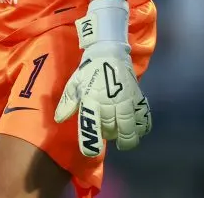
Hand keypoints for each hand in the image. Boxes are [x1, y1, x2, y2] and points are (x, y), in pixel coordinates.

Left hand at [54, 0, 152, 156]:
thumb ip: (67, 102)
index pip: (90, 125)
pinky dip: (142, 127)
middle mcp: (109, 102)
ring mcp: (126, 100)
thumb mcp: (74, 84)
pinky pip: (144, 118)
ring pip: (130, 128)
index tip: (90, 152)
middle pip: (111, 130)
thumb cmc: (88, 70)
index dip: (90, 142)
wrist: (108, 51)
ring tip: (123, 142)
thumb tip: (60, 119)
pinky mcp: (138, 97)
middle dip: (108, 136)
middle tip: (106, 134)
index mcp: (91, 99)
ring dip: (127, 139)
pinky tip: (138, 130)